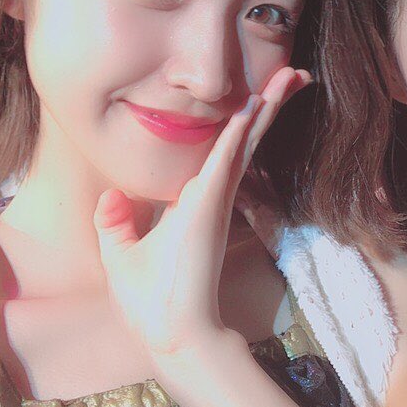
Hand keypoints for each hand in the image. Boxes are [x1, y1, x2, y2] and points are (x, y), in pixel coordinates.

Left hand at [93, 66, 310, 356]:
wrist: (169, 334)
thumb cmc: (149, 301)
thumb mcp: (120, 254)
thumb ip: (114, 223)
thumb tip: (111, 195)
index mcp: (195, 200)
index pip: (225, 150)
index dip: (245, 121)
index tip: (262, 94)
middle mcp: (212, 194)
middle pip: (246, 137)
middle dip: (269, 104)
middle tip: (295, 73)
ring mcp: (214, 198)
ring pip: (245, 140)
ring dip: (266, 106)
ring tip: (292, 75)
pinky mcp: (209, 205)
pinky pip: (227, 158)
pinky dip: (241, 130)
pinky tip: (254, 103)